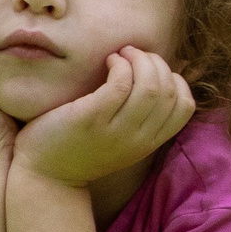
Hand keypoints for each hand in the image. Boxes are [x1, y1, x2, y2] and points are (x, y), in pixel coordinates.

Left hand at [13, 47, 192, 189]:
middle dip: (156, 63)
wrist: (45, 177)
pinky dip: (120, 65)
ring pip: (149, 86)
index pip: (185, 107)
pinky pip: (120, 84)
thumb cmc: (80, 149)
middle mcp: (139, 138)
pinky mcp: (91, 119)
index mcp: (149, 142)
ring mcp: (116, 130)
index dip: (176, 80)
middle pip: (168, 91)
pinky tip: (108, 61)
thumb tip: (154, 79)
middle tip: (134, 54)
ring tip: (122, 54)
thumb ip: (139, 118)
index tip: (153, 71)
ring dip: (139, 60)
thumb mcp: (120, 139)